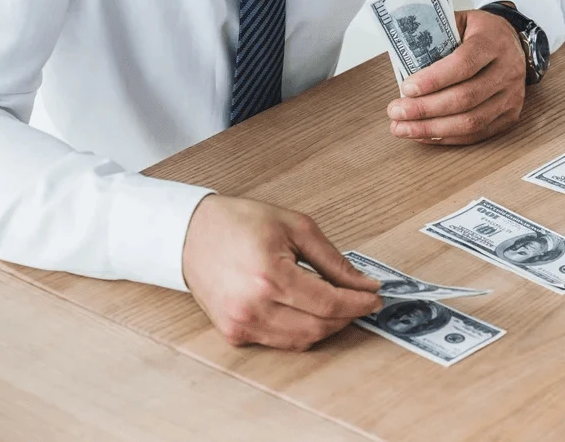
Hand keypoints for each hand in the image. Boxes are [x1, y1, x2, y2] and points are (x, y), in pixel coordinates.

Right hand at [182, 195, 381, 350]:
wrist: (189, 234)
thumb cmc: (239, 223)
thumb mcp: (295, 227)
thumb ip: (332, 260)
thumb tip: (363, 283)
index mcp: (270, 276)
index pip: (328, 303)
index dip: (358, 303)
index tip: (375, 297)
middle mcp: (253, 306)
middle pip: (318, 326)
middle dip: (347, 316)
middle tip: (362, 301)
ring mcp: (241, 324)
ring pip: (302, 341)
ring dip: (327, 326)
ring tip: (338, 305)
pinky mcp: (234, 333)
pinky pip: (280, 342)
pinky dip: (302, 331)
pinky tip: (309, 311)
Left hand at [387, 9, 526, 145]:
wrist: (512, 42)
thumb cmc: (479, 33)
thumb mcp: (458, 22)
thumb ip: (435, 38)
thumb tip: (402, 64)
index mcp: (492, 42)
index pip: (464, 64)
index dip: (433, 80)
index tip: (405, 88)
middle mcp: (507, 71)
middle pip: (465, 97)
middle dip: (426, 109)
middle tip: (396, 111)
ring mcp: (511, 96)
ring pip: (471, 121)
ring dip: (432, 129)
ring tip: (402, 128)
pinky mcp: (509, 116)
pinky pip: (476, 134)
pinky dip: (446, 138)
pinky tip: (423, 135)